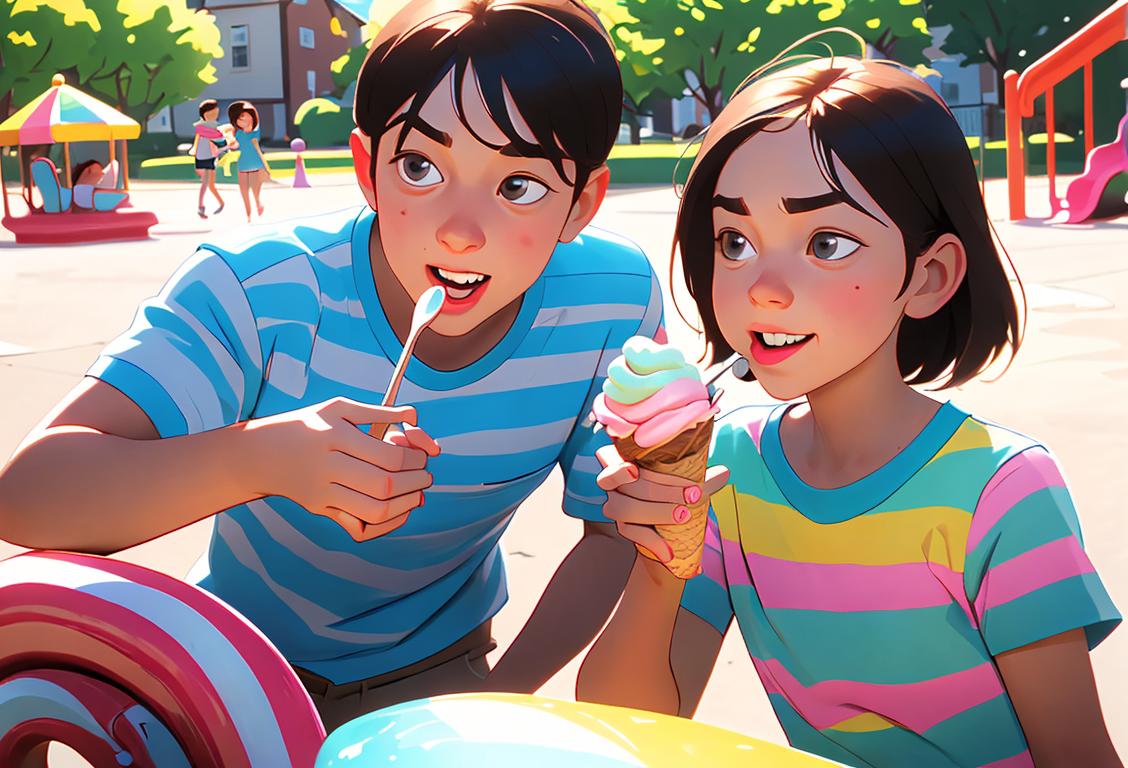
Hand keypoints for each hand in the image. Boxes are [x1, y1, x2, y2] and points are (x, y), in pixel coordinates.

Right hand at [246, 397, 438, 541]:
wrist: (260, 454)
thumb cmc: (307, 425)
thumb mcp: (338, 408)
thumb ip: (378, 411)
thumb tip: (415, 416)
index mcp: (335, 436)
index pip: (388, 456)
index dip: (415, 460)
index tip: (424, 457)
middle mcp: (327, 466)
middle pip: (384, 485)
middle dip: (415, 483)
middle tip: (426, 476)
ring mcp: (322, 492)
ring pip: (374, 510)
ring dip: (405, 506)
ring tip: (418, 495)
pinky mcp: (320, 510)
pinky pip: (358, 527)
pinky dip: (383, 525)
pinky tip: (397, 512)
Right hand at [595, 444, 728, 567]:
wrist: (673, 528)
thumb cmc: (678, 493)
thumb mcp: (690, 483)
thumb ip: (702, 479)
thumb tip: (723, 472)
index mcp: (626, 460)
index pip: (607, 458)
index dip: (617, 466)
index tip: (636, 471)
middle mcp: (615, 483)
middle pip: (626, 486)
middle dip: (660, 490)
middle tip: (692, 496)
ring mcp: (616, 505)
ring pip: (624, 509)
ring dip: (655, 511)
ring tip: (684, 516)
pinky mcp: (624, 528)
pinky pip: (632, 534)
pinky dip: (652, 541)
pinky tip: (669, 551)